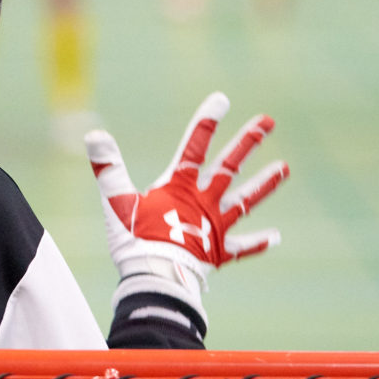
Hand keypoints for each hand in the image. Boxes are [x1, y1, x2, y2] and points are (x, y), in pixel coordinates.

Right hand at [84, 92, 287, 314]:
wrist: (157, 279)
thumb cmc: (135, 240)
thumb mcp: (117, 200)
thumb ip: (108, 167)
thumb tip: (94, 133)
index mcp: (179, 187)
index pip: (194, 146)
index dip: (206, 122)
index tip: (222, 100)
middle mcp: (203, 201)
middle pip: (229, 166)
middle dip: (247, 142)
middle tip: (267, 122)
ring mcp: (214, 226)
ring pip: (245, 200)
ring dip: (264, 183)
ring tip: (284, 168)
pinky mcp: (218, 251)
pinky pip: (242, 247)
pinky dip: (258, 242)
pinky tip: (276, 237)